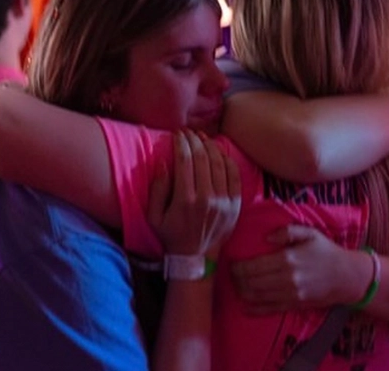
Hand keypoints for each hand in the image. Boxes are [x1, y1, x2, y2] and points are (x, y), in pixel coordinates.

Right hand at [148, 130, 240, 256]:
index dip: (181, 143)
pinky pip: (234, 175)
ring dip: (211, 146)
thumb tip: (164, 162)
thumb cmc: (171, 234)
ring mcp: (224, 201)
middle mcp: (206, 198)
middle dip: (195, 140)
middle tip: (189, 132)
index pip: (184, 161)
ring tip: (203, 137)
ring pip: (219, 164)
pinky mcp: (235, 204)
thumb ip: (157, 189)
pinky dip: (227, 160)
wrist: (196, 256)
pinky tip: (219, 152)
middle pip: (202, 159)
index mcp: (184, 200)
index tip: (178, 133)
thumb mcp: (154, 216)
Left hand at [231, 225, 366, 312]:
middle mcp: (287, 279)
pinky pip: (268, 309)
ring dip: (241, 292)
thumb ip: (288, 231)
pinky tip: (244, 306)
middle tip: (231, 274)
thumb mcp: (310, 233)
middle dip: (236, 279)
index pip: (254, 266)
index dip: (238, 266)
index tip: (232, 263)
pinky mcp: (293, 306)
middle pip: (251, 282)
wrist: (347, 277)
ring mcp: (290, 295)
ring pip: (256, 296)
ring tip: (236, 286)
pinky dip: (253, 309)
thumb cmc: (327, 252)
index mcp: (288, 259)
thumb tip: (266, 238)